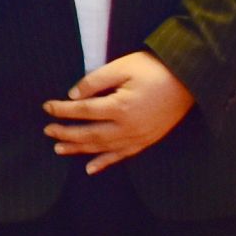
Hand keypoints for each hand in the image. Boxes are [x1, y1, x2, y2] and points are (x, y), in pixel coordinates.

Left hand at [47, 49, 192, 169]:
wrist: (189, 79)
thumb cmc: (153, 68)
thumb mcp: (122, 66)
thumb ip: (95, 81)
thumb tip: (73, 96)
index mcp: (120, 106)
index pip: (83, 111)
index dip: (62, 110)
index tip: (47, 107)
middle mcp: (128, 127)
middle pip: (90, 134)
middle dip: (66, 133)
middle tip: (47, 131)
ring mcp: (138, 137)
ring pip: (103, 148)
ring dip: (79, 149)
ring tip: (59, 149)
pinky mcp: (147, 140)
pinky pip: (122, 156)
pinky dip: (105, 163)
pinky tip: (90, 168)